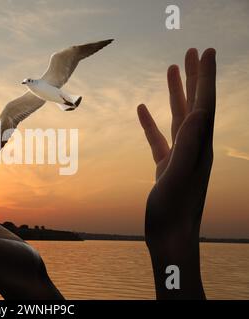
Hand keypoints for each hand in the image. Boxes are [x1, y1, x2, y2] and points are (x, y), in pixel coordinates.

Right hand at [137, 48, 215, 298]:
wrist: (170, 238)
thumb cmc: (174, 213)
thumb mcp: (179, 177)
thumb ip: (188, 146)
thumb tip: (198, 113)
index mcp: (199, 146)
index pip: (205, 103)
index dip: (205, 76)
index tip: (205, 52)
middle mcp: (194, 147)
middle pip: (195, 104)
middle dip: (194, 77)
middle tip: (191, 52)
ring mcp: (180, 156)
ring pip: (178, 117)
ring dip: (176, 93)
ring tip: (171, 70)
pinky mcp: (166, 166)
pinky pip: (159, 137)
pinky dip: (151, 121)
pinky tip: (143, 109)